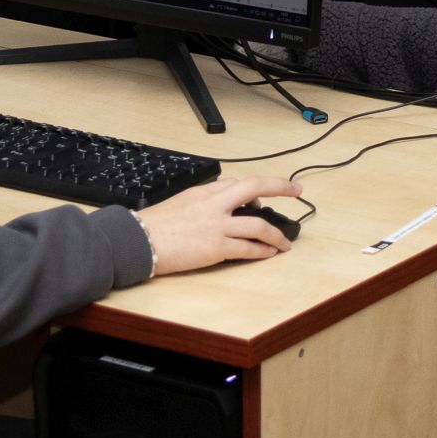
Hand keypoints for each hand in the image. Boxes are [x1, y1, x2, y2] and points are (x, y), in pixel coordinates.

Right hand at [134, 175, 303, 274]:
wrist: (140, 240)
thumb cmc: (156, 223)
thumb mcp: (183, 201)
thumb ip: (206, 201)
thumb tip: (227, 207)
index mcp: (206, 191)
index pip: (240, 183)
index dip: (261, 186)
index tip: (276, 186)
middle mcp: (215, 204)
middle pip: (255, 187)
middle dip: (280, 187)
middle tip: (296, 191)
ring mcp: (217, 225)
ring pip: (258, 225)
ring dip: (276, 234)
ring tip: (285, 243)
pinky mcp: (216, 248)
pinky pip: (247, 248)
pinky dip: (262, 251)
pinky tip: (269, 253)